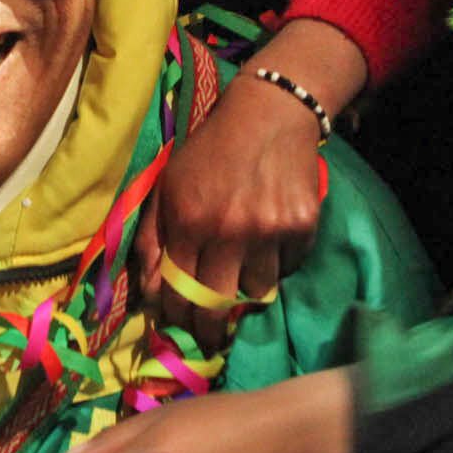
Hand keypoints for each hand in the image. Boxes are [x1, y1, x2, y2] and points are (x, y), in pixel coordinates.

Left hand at [137, 20, 365, 350]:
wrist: (269, 113)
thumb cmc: (209, 152)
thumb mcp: (168, 187)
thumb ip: (152, 239)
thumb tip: (151, 293)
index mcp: (189, 220)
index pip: (178, 291)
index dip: (177, 318)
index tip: (179, 328)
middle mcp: (229, 230)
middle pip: (217, 305)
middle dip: (209, 330)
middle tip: (209, 339)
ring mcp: (270, 231)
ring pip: (256, 292)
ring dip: (245, 291)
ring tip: (239, 279)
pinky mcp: (302, 227)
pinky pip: (287, 268)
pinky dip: (275, 265)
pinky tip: (267, 243)